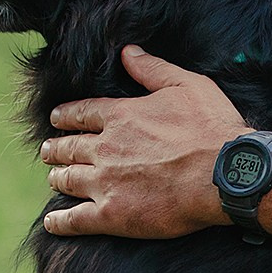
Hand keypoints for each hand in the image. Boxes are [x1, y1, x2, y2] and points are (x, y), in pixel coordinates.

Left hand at [39, 48, 243, 238]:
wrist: (222, 174)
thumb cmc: (211, 129)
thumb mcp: (187, 85)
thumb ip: (152, 68)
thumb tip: (127, 51)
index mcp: (120, 116)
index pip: (82, 114)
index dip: (65, 116)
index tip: (56, 119)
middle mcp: (105, 148)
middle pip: (69, 147)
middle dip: (56, 148)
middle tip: (49, 151)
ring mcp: (104, 182)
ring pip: (67, 179)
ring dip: (57, 177)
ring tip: (53, 178)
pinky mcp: (111, 214)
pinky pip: (74, 219)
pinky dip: (59, 221)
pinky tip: (51, 221)